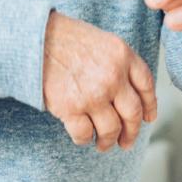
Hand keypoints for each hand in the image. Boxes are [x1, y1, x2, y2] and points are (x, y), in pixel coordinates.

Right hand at [42, 11, 157, 150]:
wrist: (32, 38)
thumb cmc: (61, 36)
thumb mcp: (99, 40)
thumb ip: (116, 62)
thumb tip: (124, 90)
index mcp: (122, 55)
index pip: (146, 86)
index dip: (150, 106)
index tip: (148, 117)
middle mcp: (113, 76)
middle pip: (133, 113)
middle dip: (132, 131)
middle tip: (127, 140)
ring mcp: (93, 94)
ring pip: (111, 129)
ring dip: (108, 141)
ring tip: (103, 145)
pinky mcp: (71, 108)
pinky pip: (84, 133)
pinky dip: (84, 139)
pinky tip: (82, 138)